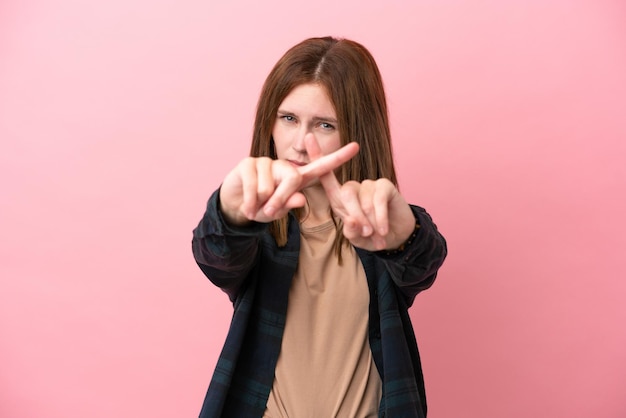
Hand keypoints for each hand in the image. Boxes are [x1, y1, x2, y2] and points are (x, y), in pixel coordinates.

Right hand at [219, 142, 359, 224]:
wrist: (236, 205)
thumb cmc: (262, 207)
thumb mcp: (277, 211)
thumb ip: (289, 205)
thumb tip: (299, 199)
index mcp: (297, 178)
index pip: (321, 166)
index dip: (338, 157)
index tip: (356, 147)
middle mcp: (284, 166)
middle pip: (293, 180)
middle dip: (280, 201)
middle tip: (269, 211)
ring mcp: (266, 162)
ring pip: (269, 187)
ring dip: (260, 203)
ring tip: (255, 205)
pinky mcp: (248, 163)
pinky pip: (253, 187)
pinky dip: (250, 202)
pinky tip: (247, 206)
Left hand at [305, 135, 414, 250]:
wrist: (396, 237)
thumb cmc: (370, 236)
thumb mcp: (356, 238)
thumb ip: (350, 231)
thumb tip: (351, 221)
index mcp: (339, 198)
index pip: (326, 177)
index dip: (317, 156)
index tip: (309, 136)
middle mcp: (353, 187)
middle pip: (346, 194)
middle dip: (356, 217)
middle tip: (365, 234)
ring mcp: (369, 185)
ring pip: (363, 200)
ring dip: (371, 221)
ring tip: (378, 235)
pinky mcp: (385, 186)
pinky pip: (378, 200)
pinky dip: (381, 218)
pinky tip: (384, 230)